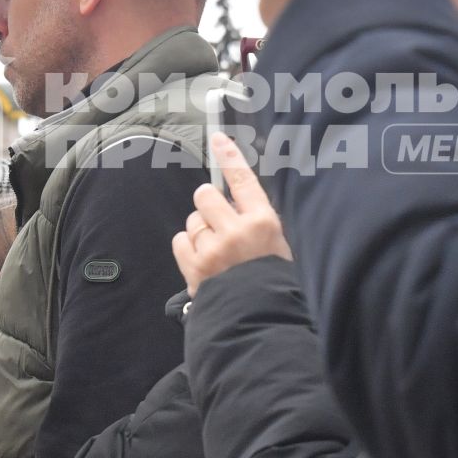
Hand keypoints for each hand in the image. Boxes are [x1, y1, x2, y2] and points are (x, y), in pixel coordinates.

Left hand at [171, 133, 291, 294]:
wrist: (259, 318)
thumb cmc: (271, 282)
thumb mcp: (277, 244)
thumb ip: (255, 220)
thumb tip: (234, 202)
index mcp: (263, 222)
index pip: (243, 179)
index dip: (230, 156)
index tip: (219, 139)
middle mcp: (237, 231)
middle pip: (206, 195)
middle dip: (208, 205)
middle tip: (217, 222)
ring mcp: (214, 249)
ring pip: (193, 220)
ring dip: (200, 231)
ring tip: (215, 251)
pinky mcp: (195, 266)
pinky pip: (180, 241)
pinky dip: (188, 248)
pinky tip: (203, 260)